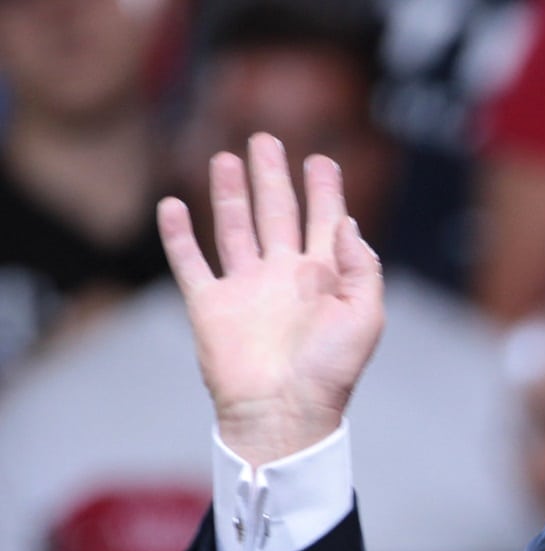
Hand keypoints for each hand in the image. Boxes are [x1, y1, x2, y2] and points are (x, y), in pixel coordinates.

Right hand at [158, 132, 384, 466]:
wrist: (283, 411)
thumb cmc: (330, 371)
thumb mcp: (366, 316)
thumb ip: (362, 266)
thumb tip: (346, 222)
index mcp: (324, 278)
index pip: (324, 221)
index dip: (324, 190)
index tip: (322, 160)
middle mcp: (283, 277)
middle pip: (276, 213)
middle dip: (273, 177)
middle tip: (267, 139)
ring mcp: (245, 289)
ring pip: (234, 227)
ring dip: (229, 193)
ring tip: (226, 157)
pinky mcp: (210, 305)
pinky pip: (189, 262)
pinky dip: (177, 234)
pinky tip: (172, 204)